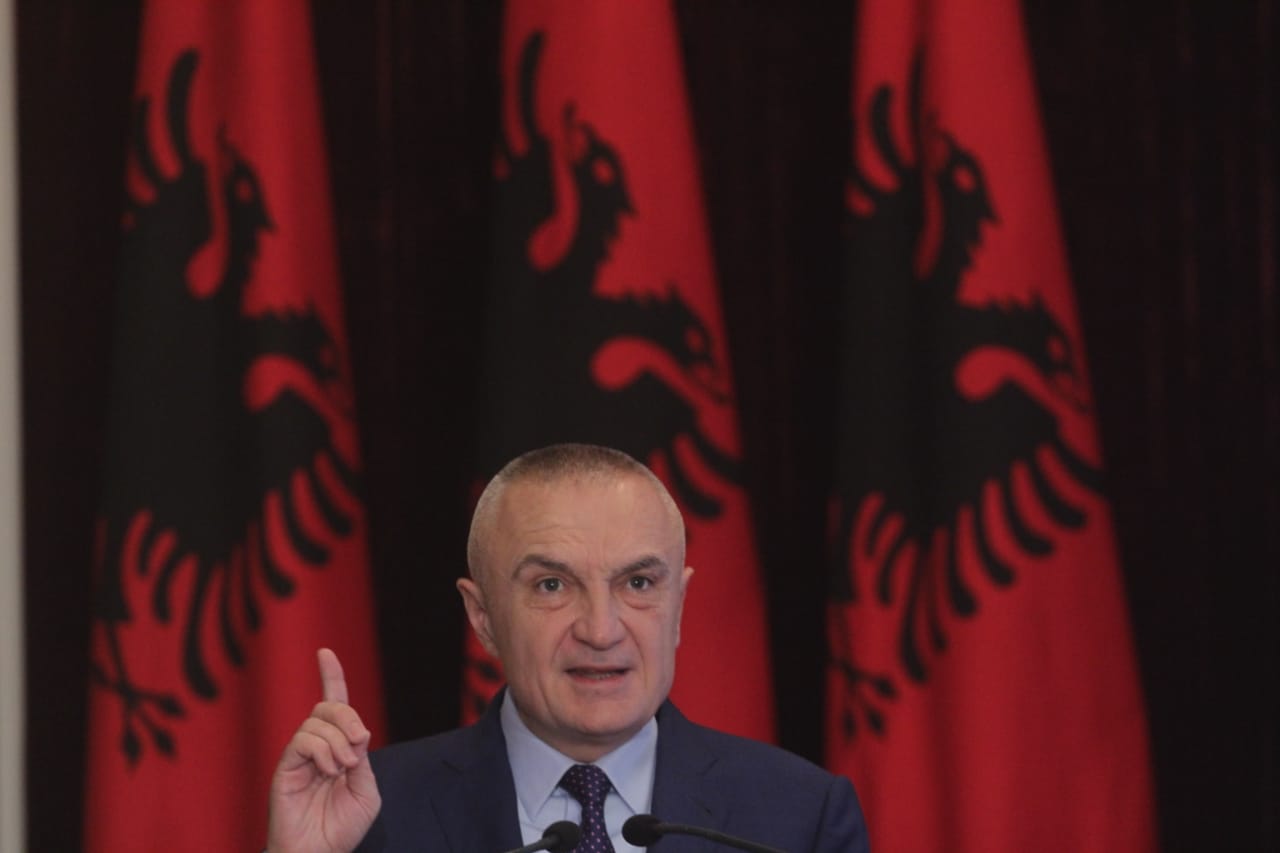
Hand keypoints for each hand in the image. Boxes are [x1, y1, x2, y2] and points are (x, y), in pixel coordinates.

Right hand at [266, 649, 380, 852]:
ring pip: (316, 721)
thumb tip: (358, 730)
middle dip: (348, 715)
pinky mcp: (285, 768)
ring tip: (343, 768)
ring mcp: (299, 757)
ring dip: (338, 739)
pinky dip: (322, 750)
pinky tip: (328, 770)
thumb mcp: (365, 790)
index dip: (331, 677)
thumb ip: (363, 759)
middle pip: (328, 706)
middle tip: (359, 743)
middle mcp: (317, 748)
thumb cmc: (341, 828)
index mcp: (338, 749)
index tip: (325, 653)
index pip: (333, 705)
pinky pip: (303, 740)